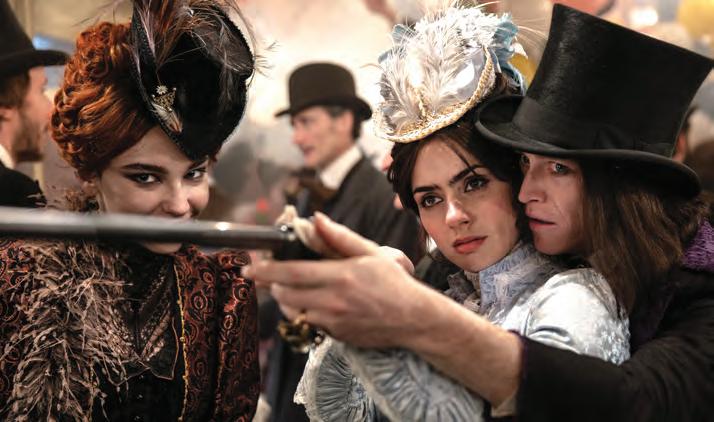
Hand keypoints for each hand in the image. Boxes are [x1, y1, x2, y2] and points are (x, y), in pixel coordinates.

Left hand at [243, 213, 424, 347]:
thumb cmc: (393, 283)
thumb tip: (317, 218)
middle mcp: (333, 301)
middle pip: (285, 295)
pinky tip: (313, 302)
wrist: (413, 320)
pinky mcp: (335, 336)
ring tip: (289, 288)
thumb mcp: (371, 254)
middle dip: (272, 285)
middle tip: (269, 276)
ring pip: (293, 312)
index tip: (250, 267)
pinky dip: (304, 313)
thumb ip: (340, 237)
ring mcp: (333, 322)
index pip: (291, 273)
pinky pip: (309, 324)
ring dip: (285, 300)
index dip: (266, 270)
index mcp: (340, 276)